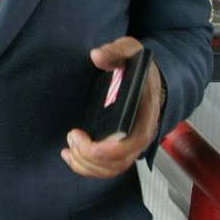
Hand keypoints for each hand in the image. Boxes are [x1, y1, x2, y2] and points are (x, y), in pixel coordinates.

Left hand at [61, 36, 164, 179]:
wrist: (149, 77)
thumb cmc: (139, 66)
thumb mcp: (129, 51)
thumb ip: (114, 53)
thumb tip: (97, 55)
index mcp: (146, 112)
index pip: (135, 141)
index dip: (112, 149)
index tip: (87, 142)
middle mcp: (142, 133)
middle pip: (120, 160)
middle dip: (91, 157)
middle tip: (73, 136)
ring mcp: (132, 143)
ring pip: (112, 168)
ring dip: (87, 165)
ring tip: (69, 147)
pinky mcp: (121, 148)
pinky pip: (107, 168)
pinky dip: (87, 167)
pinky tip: (71, 156)